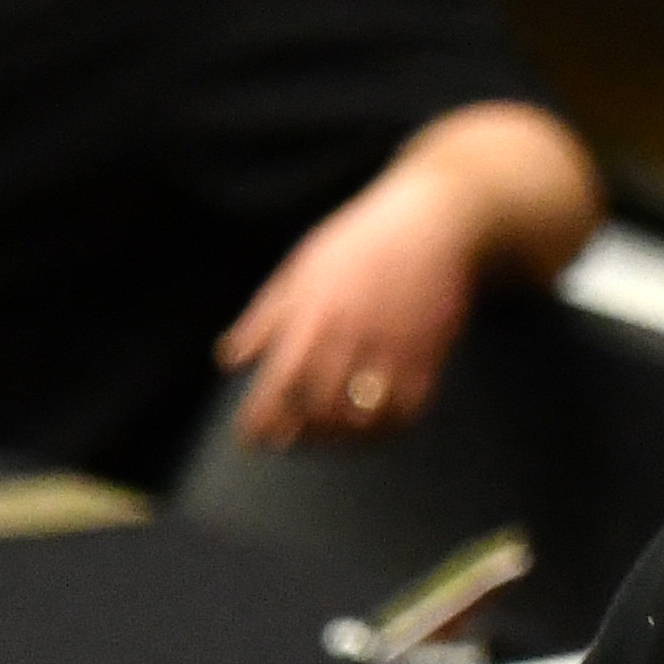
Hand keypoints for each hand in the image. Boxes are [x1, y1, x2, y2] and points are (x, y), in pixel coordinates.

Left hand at [218, 103, 599, 447]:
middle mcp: (350, 338)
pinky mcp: (428, 358)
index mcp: (312, 315)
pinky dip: (384, 429)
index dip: (260, 422)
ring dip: (341, 439)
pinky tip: (369, 424)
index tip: (252, 439)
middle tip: (290, 440)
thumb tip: (229, 361)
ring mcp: (392, 350)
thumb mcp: (300, 270)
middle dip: (300, 436)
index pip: (277, 385)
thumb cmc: (359, 242)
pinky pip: (404, 413)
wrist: (434, 223)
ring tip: (327, 436)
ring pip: (363, 420)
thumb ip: (263, 319)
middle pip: (319, 411)